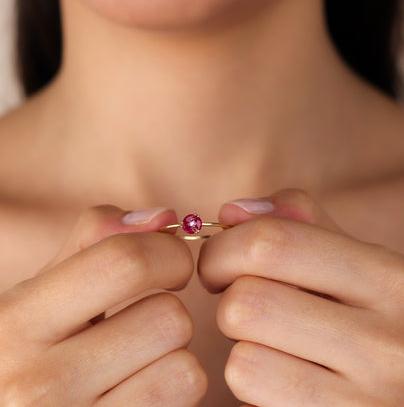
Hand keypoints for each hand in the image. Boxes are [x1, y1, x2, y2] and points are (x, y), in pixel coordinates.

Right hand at [0, 206, 206, 405]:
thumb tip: (165, 217)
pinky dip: (176, 391)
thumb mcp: (47, 288)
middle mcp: (38, 383)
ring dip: (173, 357)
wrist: (18, 406)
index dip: (169, 253)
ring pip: (184, 367)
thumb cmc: (37, 346)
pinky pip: (183, 401)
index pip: (124, 262)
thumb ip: (97, 241)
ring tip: (137, 362)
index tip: (173, 265)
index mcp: (19, 321)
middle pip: (168, 317)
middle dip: (168, 312)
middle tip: (145, 322)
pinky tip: (142, 390)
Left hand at [199, 189, 403, 406]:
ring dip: (244, 351)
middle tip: (246, 307)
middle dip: (230, 302)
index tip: (219, 265)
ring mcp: (371, 402)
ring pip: (243, 361)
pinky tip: (285, 382)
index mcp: (390, 281)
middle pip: (246, 302)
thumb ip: (300, 227)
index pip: (272, 244)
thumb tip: (232, 210)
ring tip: (275, 347)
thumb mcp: (358, 266)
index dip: (224, 248)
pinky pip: (254, 402)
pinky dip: (255, 389)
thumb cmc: (376, 319)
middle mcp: (390, 344)